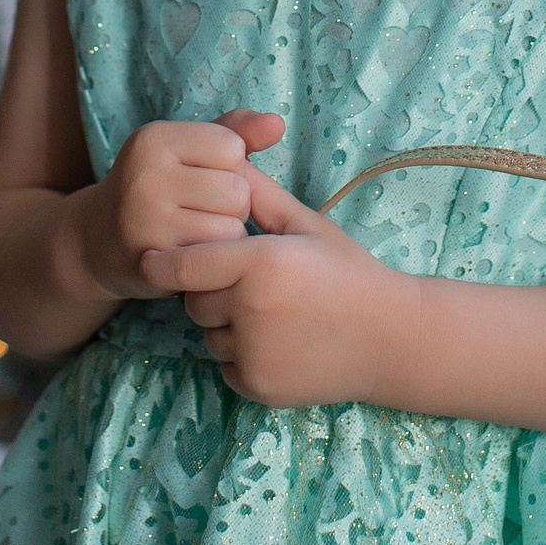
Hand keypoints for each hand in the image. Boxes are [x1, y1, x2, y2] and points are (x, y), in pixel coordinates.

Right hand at [77, 109, 285, 301]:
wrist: (95, 242)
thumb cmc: (156, 188)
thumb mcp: (186, 150)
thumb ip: (235, 131)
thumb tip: (278, 124)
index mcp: (154, 138)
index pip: (231, 147)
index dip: (229, 166)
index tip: (202, 176)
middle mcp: (145, 174)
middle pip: (237, 190)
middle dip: (232, 204)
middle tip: (200, 211)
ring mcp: (145, 220)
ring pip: (232, 227)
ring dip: (225, 235)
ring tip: (197, 232)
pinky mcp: (153, 260)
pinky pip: (216, 259)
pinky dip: (213, 260)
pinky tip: (190, 254)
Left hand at [142, 160, 420, 409]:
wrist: (392, 339)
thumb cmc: (349, 272)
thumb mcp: (306, 225)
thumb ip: (259, 194)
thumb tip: (226, 159)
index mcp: (260, 263)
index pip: (183, 266)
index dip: (163, 263)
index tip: (153, 260)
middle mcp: (251, 310)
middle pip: (194, 301)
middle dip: (210, 291)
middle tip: (249, 285)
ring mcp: (254, 353)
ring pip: (209, 335)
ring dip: (226, 325)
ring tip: (271, 314)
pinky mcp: (258, 385)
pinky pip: (226, 365)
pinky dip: (242, 355)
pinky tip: (279, 341)